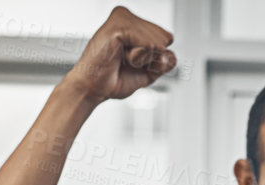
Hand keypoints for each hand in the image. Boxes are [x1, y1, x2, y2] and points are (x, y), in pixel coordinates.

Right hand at [61, 6, 175, 105]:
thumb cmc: (115, 79)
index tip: (133, 63)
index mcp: (134, 23)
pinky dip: (138, 59)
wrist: (94, 89)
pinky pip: (148, 45)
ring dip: (142, 60)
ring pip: (158, 43)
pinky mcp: (118, 26)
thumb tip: (170, 54)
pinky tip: (119, 57)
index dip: (156, 59)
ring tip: (120, 59)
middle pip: (166, 39)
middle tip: (125, 62)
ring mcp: (122, 18)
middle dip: (150, 59)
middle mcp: (128, 16)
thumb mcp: (149, 72)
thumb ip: (165, 62)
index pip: (167, 38)